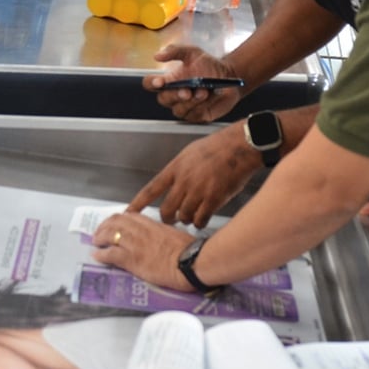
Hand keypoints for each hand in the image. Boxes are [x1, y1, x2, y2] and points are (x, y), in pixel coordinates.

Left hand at [91, 212, 194, 290]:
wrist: (190, 262)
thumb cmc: (189, 251)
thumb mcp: (175, 235)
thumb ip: (162, 233)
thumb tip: (158, 237)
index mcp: (152, 224)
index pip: (130, 216)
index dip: (118, 218)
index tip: (114, 223)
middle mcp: (141, 231)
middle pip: (116, 222)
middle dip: (105, 226)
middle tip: (100, 232)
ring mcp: (135, 244)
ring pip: (110, 234)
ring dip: (100, 238)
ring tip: (96, 242)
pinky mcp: (132, 259)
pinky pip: (110, 253)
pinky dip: (101, 254)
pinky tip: (97, 255)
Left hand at [124, 125, 260, 226]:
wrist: (240, 146)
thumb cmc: (219, 146)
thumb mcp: (190, 153)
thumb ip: (180, 170)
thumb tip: (173, 183)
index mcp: (176, 168)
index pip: (151, 189)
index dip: (138, 203)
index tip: (128, 213)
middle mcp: (184, 181)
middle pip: (166, 209)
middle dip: (167, 218)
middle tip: (171, 220)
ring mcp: (198, 191)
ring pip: (184, 216)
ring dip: (187, 219)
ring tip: (193, 216)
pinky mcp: (214, 199)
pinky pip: (201, 219)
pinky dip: (200, 222)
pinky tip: (203, 219)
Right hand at [146, 44, 244, 122]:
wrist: (229, 75)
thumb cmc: (209, 65)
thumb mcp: (193, 53)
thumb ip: (175, 51)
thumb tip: (157, 55)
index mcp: (169, 80)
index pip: (151, 84)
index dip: (152, 84)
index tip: (160, 82)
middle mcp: (174, 95)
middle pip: (164, 99)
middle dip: (175, 95)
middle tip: (187, 90)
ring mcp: (185, 107)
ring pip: (180, 109)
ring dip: (191, 101)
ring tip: (204, 91)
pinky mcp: (197, 116)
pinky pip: (195, 114)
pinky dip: (204, 105)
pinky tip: (212, 96)